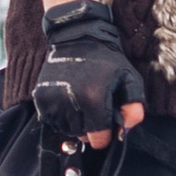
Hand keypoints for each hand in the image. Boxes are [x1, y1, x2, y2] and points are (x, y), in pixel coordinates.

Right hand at [34, 0, 146, 153]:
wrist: (77, 36)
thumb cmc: (106, 60)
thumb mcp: (129, 79)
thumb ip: (134, 107)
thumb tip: (125, 130)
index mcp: (94, 99)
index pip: (98, 139)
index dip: (105, 136)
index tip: (106, 126)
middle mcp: (71, 102)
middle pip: (81, 136)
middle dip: (90, 129)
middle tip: (94, 110)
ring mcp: (53, 100)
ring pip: (66, 130)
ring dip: (75, 123)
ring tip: (81, 104)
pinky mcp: (41, 97)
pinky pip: (51, 121)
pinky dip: (60, 117)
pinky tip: (69, 101)